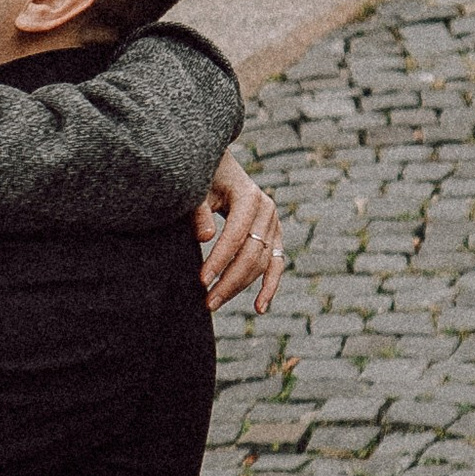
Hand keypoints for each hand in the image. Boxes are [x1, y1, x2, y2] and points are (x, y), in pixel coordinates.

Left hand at [196, 153, 284, 312]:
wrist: (219, 167)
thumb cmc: (204, 178)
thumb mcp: (198, 189)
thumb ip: (199, 211)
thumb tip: (205, 238)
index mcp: (249, 197)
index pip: (236, 235)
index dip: (220, 259)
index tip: (201, 279)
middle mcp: (267, 211)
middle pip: (252, 254)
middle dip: (229, 280)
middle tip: (207, 301)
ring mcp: (273, 224)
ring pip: (263, 263)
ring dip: (240, 286)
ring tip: (215, 302)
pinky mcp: (273, 236)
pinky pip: (276, 264)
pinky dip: (269, 286)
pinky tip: (258, 308)